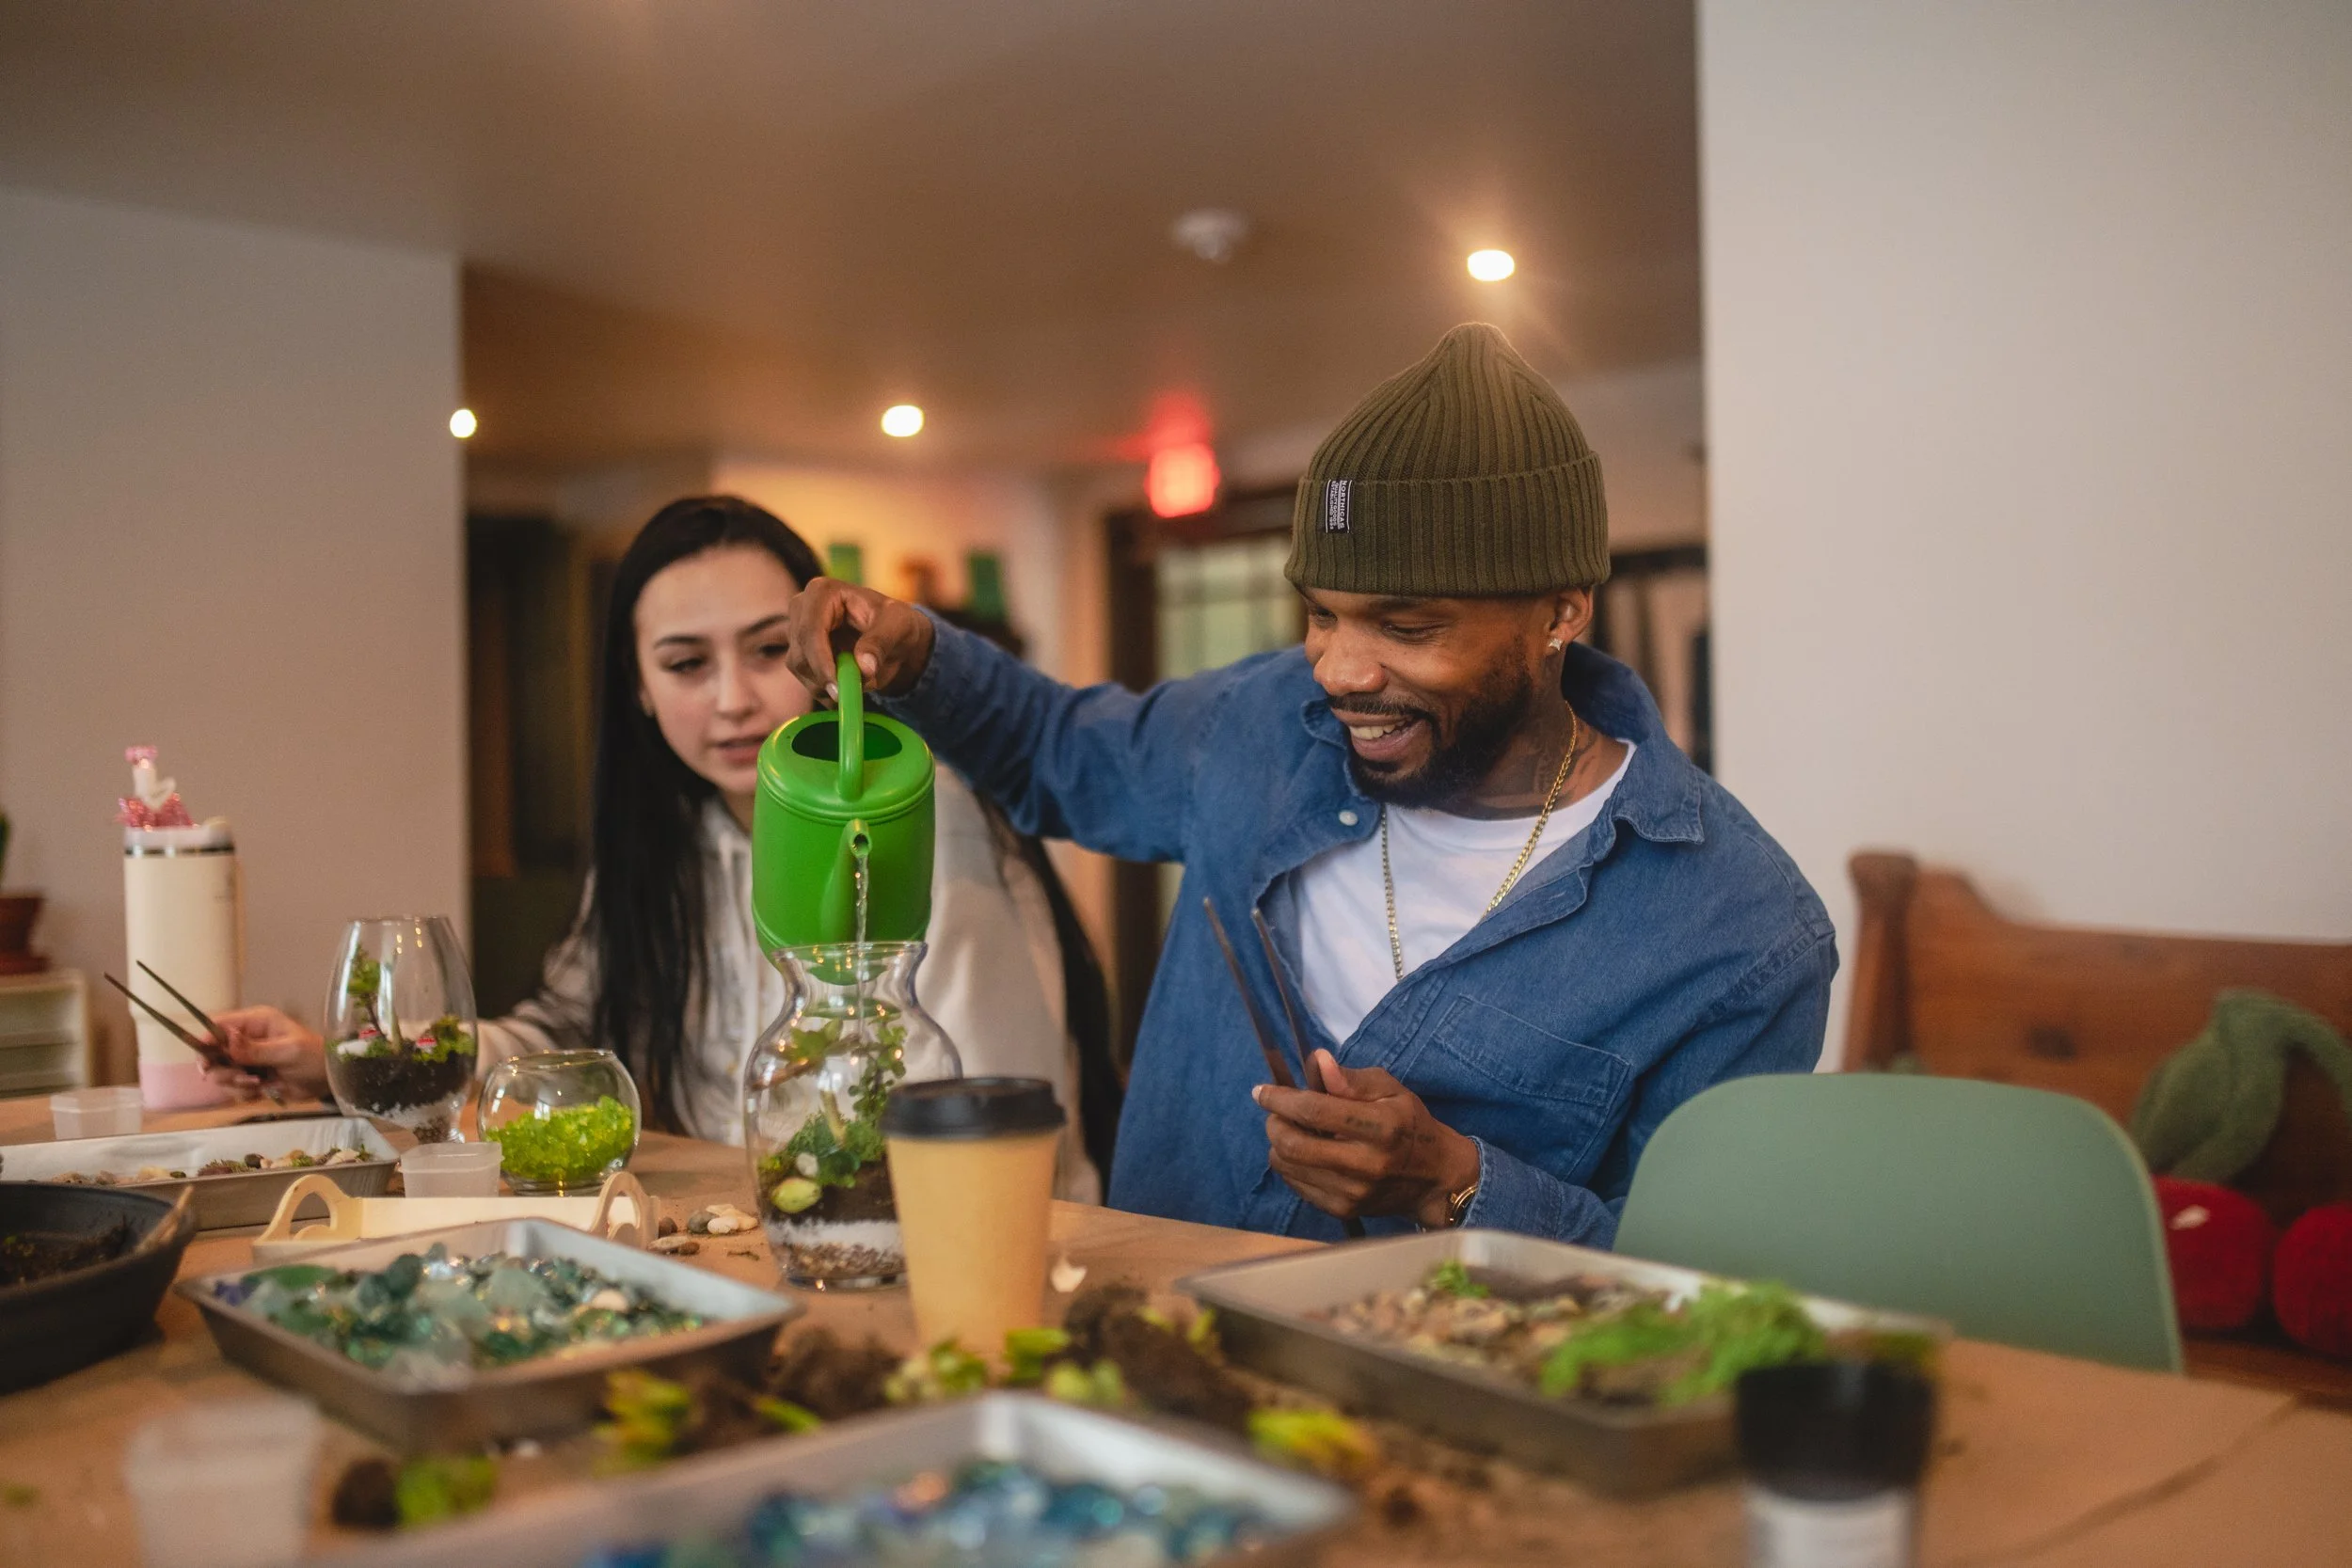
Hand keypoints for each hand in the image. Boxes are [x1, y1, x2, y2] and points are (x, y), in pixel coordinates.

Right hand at [202, 1005, 329, 1101]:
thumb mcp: (288, 1051)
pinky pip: (233, 1088)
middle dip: (222, 1070)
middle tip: (242, 1078)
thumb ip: (256, 1049)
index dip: (206, 1041)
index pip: (218, 1025)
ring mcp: (246, 1060)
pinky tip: (263, 1090)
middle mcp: (246, 1039)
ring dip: (234, 1083)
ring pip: (220, 1073)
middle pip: (212, 1053)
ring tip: (258, 1084)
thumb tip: (228, 1039)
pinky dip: (244, 1093)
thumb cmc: (314, 1057)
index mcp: (255, 1022)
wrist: (328, 1080)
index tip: (206, 1061)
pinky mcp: (249, 1077)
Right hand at [783, 578, 937, 699]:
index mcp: (823, 592)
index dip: (820, 660)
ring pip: (800, 669)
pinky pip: (806, 680)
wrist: (893, 635)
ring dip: (828, 686)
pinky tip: (849, 691)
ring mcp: (797, 632)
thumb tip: (864, 668)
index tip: (837, 685)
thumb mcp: (898, 625)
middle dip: (824, 678)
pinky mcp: (800, 653)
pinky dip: (827, 692)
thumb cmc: (895, 622)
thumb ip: (880, 643)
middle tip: (849, 696)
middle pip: (800, 652)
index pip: (811, 630)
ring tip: (860, 684)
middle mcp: (802, 608)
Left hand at [1255, 1049, 1480, 1225]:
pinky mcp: (1343, 1210)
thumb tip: (1317, 1062)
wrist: (1435, 1178)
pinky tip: (1305, 1153)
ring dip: (1279, 1144)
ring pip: (1289, 1166)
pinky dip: (1291, 1166)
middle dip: (1275, 1124)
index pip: (1315, 1111)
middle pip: (1294, 1144)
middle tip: (1277, 1113)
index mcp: (1380, 1127)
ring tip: (1293, 1131)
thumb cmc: (1410, 1124)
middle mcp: (1365, 1164)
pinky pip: (1297, 1185)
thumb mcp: (1390, 1090)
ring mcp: (1352, 1192)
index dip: (1281, 1099)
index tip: (1261, 1091)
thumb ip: (1351, 1079)